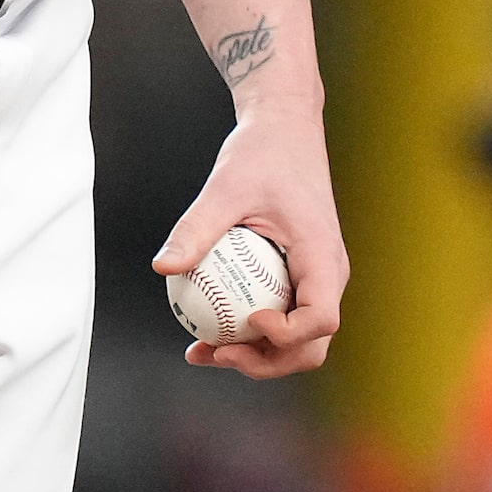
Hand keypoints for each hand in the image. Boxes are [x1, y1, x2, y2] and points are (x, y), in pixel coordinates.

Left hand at [154, 102, 345, 378]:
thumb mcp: (225, 186)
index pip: (321, 319)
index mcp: (323, 255)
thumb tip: (162, 267)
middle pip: (312, 346)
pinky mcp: (299, 277)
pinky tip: (205, 330)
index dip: (286, 336)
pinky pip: (281, 318)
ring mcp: (316, 279)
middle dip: (265, 363)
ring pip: (297, 341)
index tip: (246, 321)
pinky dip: (250, 334)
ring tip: (201, 350)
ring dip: (255, 356)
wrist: (284, 128)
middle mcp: (329, 275)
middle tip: (215, 352)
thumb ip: (196, 227)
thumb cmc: (261, 151)